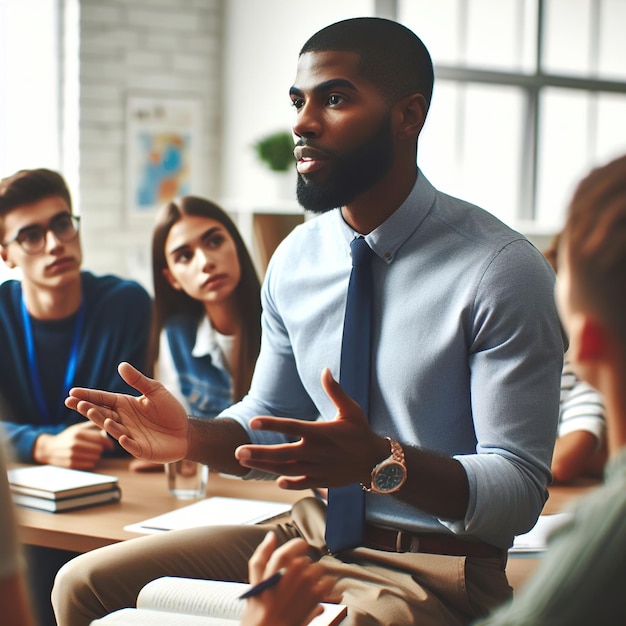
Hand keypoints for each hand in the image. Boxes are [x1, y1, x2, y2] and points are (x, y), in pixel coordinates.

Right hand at [33, 421, 113, 468]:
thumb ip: (92, 425)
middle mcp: (75, 444)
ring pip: (96, 457)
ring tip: (91, 453)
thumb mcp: (77, 428)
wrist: (48, 449)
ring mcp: (72, 455)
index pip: (100, 439)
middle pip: (99, 449)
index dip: (108, 442)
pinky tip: (86, 458)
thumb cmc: (67, 437)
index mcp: (78, 433)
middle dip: (101, 449)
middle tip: (99, 448)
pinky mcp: (70, 464)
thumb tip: (109, 424)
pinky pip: (90, 465)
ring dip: (96, 456)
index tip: (111, 445)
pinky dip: (90, 462)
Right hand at [65, 362, 189, 462]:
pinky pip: (131, 446)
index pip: (103, 399)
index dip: (88, 395)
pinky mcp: (141, 449)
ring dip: (104, 422)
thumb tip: (122, 365)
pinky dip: (126, 442)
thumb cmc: (170, 410)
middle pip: (103, 414)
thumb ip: (138, 380)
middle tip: (75, 402)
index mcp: (125, 405)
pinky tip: (121, 436)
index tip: (72, 392)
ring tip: (92, 412)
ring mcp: (131, 436)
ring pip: (114, 429)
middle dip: (88, 408)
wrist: (186, 431)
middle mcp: (124, 420)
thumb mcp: (155, 391)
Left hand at [234, 368, 388, 489]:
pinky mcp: (322, 480)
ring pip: (287, 469)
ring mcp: (318, 468)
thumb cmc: (361, 432)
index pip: (292, 427)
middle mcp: (317, 452)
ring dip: (264, 466)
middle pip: (283, 453)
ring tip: (245, 461)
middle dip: (259, 453)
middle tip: (237, 451)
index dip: (272, 423)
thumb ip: (335, 391)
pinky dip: (289, 482)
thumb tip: (325, 370)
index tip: (253, 420)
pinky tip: (276, 479)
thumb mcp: (351, 409)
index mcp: (322, 433)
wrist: (377, 462)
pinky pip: (302, 483)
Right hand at [241, 531, 334, 625]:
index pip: (299, 544)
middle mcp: (297, 567)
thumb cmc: (258, 608)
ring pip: (320, 569)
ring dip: (315, 578)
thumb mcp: (254, 578)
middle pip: (308, 560)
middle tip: (294, 584)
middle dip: (303, 570)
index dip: (298, 551)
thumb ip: (262, 553)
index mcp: (281, 560)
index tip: (296, 559)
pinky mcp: (318, 595)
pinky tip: (314, 597)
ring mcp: (309, 581)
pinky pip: (329, 583)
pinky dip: (325, 589)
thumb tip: (271, 535)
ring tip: (304, 592)